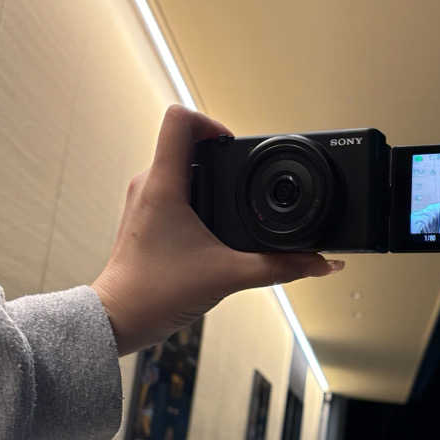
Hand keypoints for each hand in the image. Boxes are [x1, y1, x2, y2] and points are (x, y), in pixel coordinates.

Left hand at [92, 105, 342, 354]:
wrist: (119, 320)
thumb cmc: (156, 294)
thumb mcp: (228, 276)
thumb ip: (279, 268)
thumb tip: (319, 262)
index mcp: (163, 184)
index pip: (180, 119)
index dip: (213, 122)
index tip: (235, 146)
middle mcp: (148, 185)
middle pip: (184, 143)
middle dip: (219, 155)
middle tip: (244, 176)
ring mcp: (143, 202)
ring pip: (178, 169)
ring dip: (208, 178)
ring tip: (233, 201)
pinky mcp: (144, 220)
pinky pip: (172, 192)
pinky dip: (196, 199)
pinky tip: (214, 225)